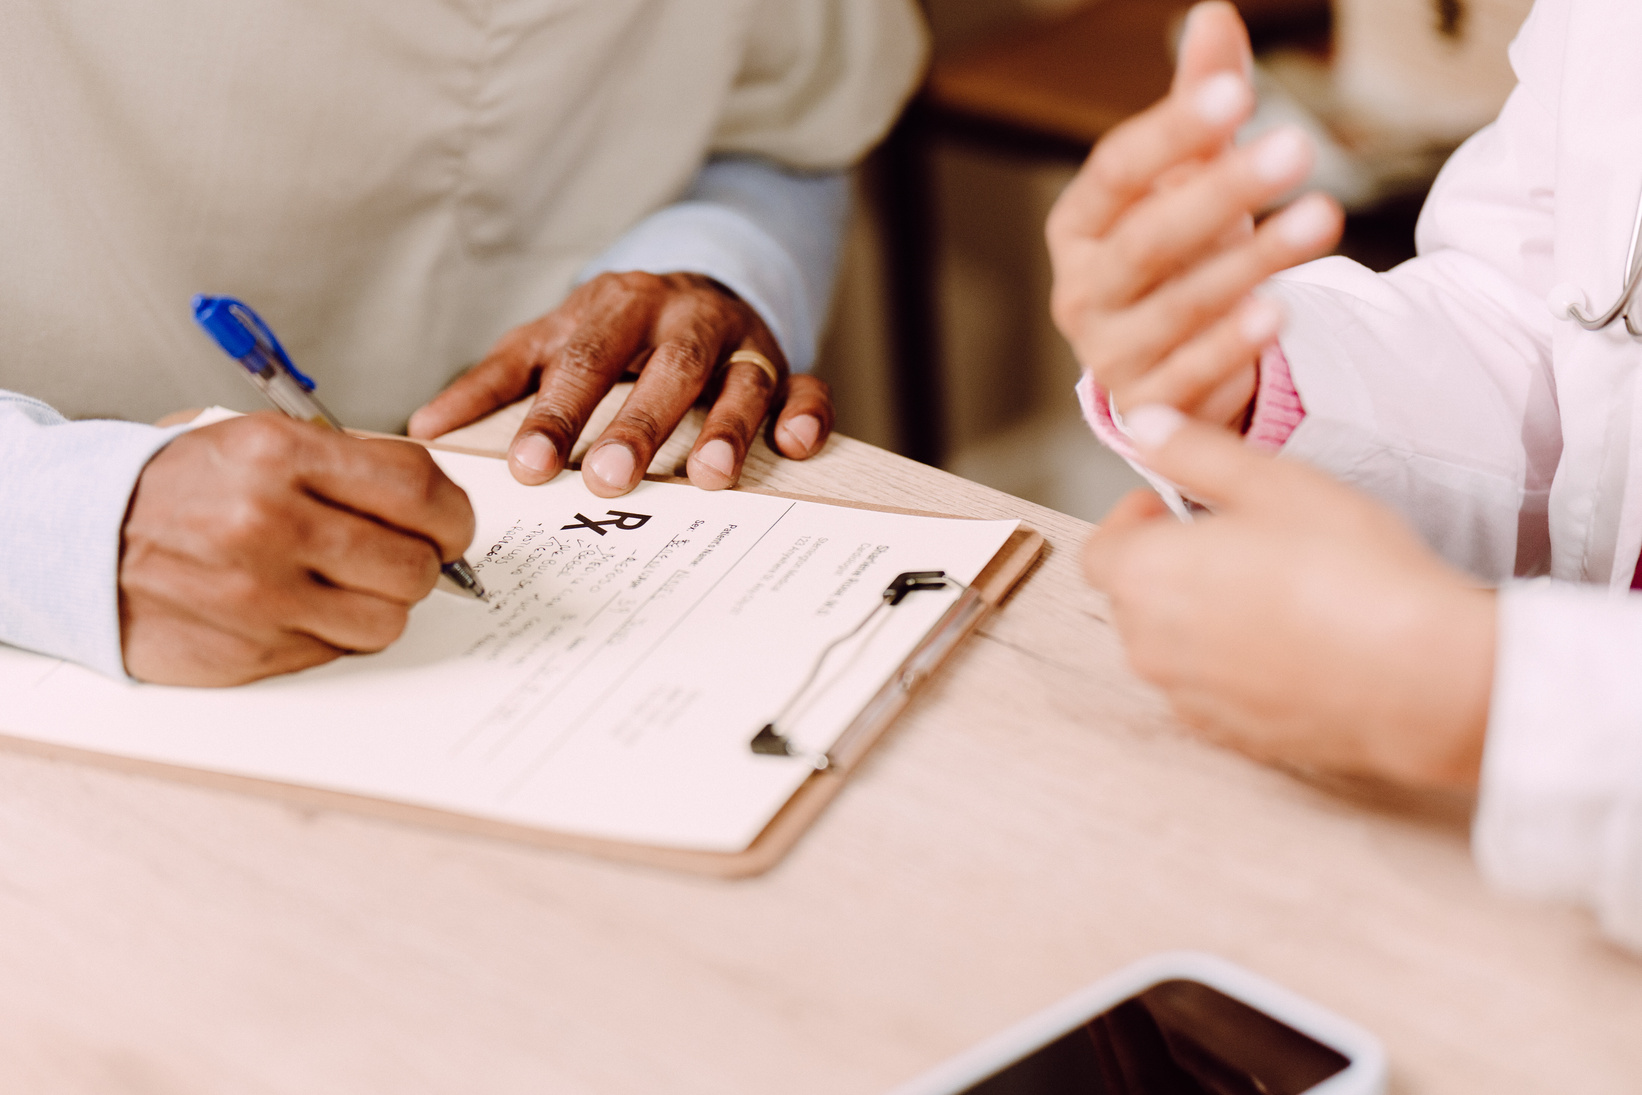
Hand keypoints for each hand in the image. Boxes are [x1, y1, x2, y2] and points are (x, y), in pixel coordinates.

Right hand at [119, 414, 476, 685]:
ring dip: (382, 605)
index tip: (450, 525)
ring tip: (349, 583)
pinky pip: (337, 651)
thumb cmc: (183, 487)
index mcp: (280, 456)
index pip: (420, 490)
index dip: (453, 515)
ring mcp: (258, 595)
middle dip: (424, 564)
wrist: (80, 537)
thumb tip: (435, 505)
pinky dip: (336, 633)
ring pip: (387, 620)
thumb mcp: (257, 442)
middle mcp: (270, 523)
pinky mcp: (249, 651)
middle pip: (414, 564)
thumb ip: (347, 465)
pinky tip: (304, 607)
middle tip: (402, 557)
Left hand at [406, 272, 833, 494]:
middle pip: (662, 370)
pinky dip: (807, 413)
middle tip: (608, 478)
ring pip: (739, 379)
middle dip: (636, 425)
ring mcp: (737, 340)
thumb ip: (493, 383)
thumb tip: (423, 429)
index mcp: (611, 309)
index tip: (529, 466)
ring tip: (708, 479)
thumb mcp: (546, 343)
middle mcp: (679, 318)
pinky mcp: (783, 363)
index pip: (581, 363)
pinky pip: (807, 385)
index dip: (556, 416)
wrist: (690, 286)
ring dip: (726, 427)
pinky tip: (795, 446)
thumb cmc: (610, 332)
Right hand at [1046, 1, 1343, 429]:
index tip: (1236, 93)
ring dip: (1250, 264)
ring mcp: (1109, 353)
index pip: (1116, 172)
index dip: (1174, 131)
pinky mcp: (1149, 406)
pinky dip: (1233, 346)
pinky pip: (1189, 375)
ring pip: (1176, 307)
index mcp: (1077, 227)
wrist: (1170, 363)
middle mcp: (1080, 292)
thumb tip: (1214, 16)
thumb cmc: (1176, 258)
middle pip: (1147, 240)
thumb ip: (1198, 110)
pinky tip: (1278, 313)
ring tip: (1320, 218)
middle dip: (1222, 192)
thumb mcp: (1187, 182)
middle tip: (1297, 144)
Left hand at [1081, 406, 1494, 788]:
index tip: (1175, 507)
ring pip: (1170, 648)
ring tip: (1271, 591)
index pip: (1099, 551)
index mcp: (1145, 578)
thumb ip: (1193, 451)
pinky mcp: (1232, 737)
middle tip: (1235, 542)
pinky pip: (1210, 692)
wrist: (1420, 675)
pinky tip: (1291, 645)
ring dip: (1199, 617)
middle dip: (1167, 565)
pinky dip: (1232, 667)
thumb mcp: (1271, 482)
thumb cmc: (1348, 569)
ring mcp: (1189, 699)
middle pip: (1133, 598)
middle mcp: (1150, 647)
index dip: (1132, 522)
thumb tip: (1144, 424)